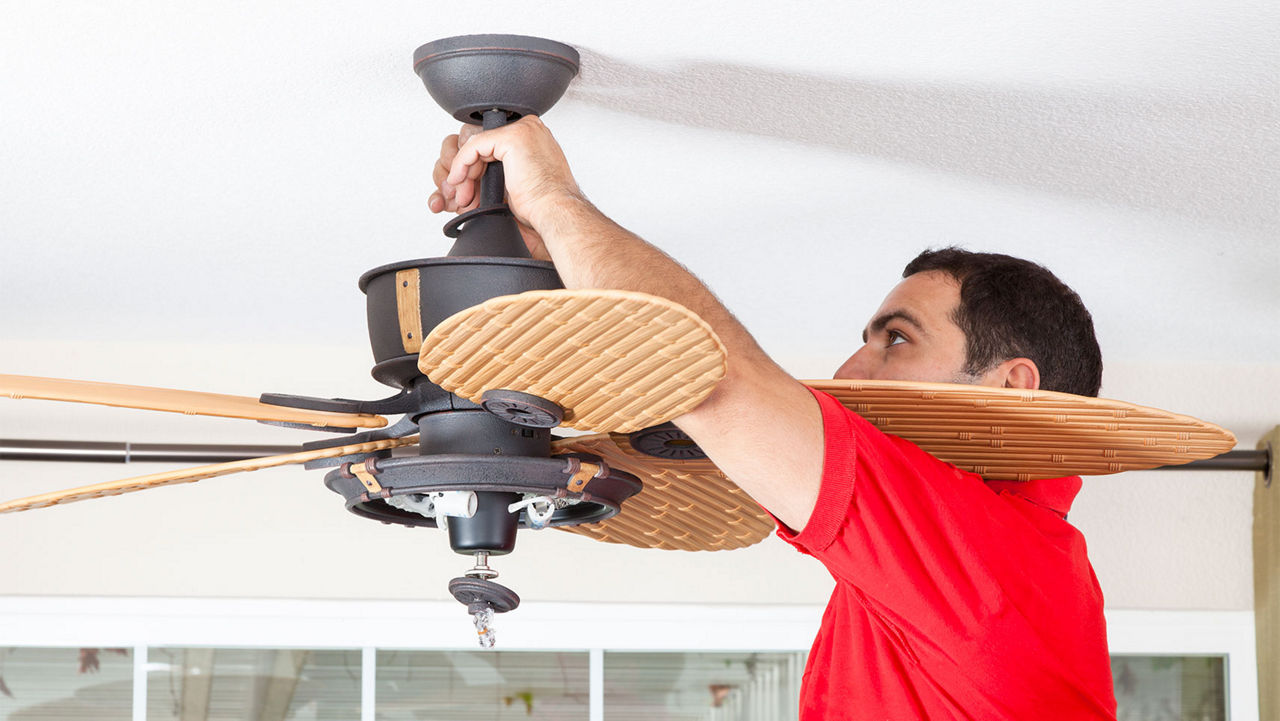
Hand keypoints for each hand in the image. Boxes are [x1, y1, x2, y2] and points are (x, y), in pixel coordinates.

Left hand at [427, 116, 581, 260]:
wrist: (555, 212)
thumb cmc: (543, 206)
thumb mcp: (517, 182)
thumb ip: (502, 171)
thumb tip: (476, 177)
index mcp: (534, 138)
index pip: (494, 146)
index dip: (478, 169)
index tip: (469, 191)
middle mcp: (530, 129)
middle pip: (484, 144)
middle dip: (469, 172)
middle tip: (463, 196)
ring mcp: (523, 130)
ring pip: (477, 145)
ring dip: (464, 172)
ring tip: (463, 196)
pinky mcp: (512, 137)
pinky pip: (474, 146)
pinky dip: (461, 164)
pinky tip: (458, 180)